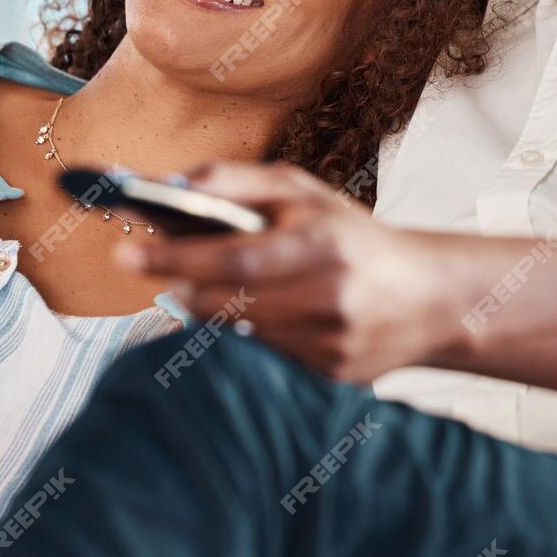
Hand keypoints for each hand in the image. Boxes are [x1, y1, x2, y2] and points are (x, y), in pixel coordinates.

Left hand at [117, 162, 461, 381]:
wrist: (430, 297)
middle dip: (176, 282)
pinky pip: (262, 354)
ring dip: (207, 307)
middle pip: (224, 302)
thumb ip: (237, 181)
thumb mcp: (304, 192)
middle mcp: (326, 298)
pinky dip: (244, 332)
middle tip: (144, 264)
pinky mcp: (327, 376)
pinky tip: (258, 311)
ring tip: (201, 281)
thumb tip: (170, 185)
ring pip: (236, 332)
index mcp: (320, 245)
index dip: (173, 256)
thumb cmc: (354, 237)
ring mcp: (327, 344)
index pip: (231, 258)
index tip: (125, 251)